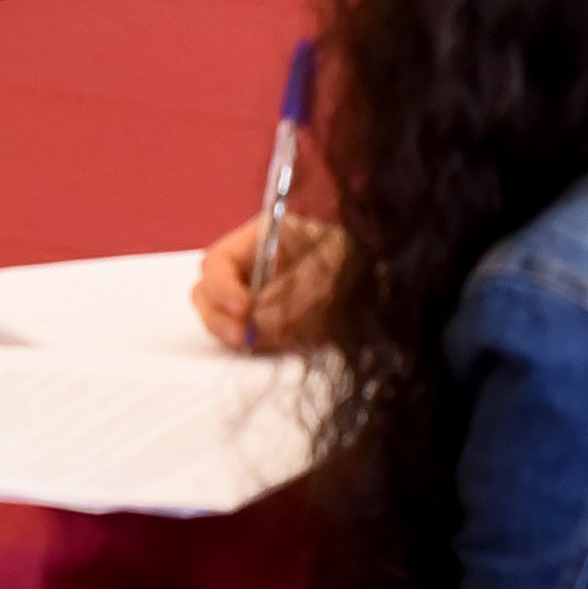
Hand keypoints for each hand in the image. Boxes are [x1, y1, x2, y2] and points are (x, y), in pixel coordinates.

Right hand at [192, 212, 344, 351]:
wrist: (381, 282)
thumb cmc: (354, 259)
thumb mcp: (324, 267)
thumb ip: (289, 293)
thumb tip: (256, 323)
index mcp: (256, 241)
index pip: (215, 263)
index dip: (220, 288)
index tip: (242, 308)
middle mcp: (247, 272)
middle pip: (206, 296)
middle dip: (220, 319)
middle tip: (243, 337)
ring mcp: (254, 302)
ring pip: (226, 324)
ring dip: (244, 336)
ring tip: (280, 336)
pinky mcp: (267, 328)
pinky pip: (251, 342)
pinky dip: (264, 347)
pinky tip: (291, 339)